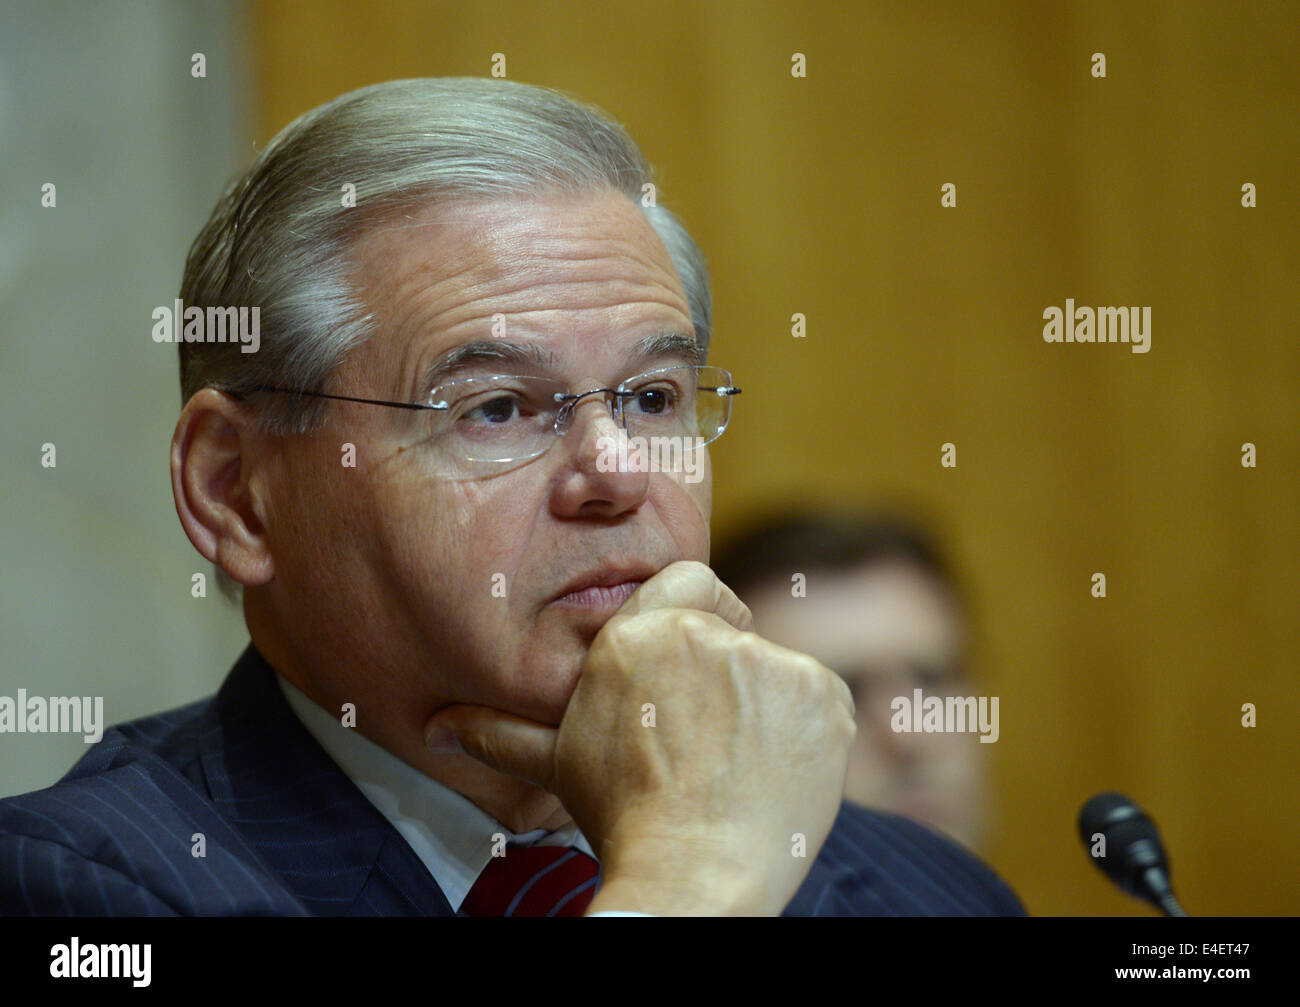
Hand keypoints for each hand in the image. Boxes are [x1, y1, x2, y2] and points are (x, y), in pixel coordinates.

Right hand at [423, 560, 855, 914]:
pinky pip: (817, 698)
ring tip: (736, 764)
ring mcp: (771, 662)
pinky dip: (805, 729)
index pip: (688, 578)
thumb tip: (435, 726)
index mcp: (641, 634)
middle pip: (731, 632)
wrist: (694, 875)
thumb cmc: (621, 816)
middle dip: (725, 677)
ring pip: (774, 667)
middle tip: (710, 739)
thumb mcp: (556, 765)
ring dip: (764, 705)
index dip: (698, 614)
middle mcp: (706, 635)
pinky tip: (773, 770)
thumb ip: (498, 732)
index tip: (698, 661)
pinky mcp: (822, 693)